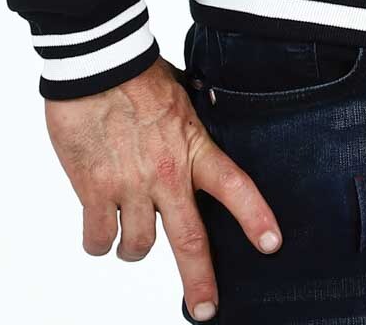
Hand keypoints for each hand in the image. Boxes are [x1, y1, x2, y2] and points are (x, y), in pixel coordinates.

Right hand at [44, 56, 281, 321]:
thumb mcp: (181, 94)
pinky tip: (100, 233)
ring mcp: (130, 186)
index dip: (255, 217)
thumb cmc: (137, 72)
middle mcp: (166, 175)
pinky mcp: (94, 191)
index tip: (271, 245)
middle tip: (207, 309)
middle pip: (190, 240)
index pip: (234, 187)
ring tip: (130, 240)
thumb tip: (206, 112)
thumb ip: (191, 121)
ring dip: (134, 249)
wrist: (97, 63)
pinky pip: (98, 239)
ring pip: (138, 246)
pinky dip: (99, 242)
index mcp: (193, 147)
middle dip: (200, 281)